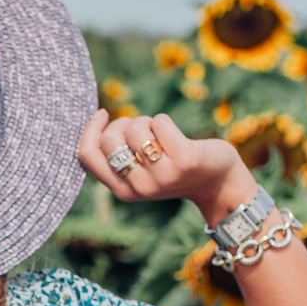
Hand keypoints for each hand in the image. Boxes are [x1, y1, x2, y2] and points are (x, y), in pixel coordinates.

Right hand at [78, 108, 256, 227]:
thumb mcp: (140, 171)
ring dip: (146, 122)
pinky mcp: (184, 160)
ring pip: (135, 129)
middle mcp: (140, 187)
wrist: (218, 183)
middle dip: (123, 124)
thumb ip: (118, 157)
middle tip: (141, 129)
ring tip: (160, 134)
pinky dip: (164, 121)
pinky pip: (159, 123)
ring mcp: (162, 175)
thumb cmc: (173, 168)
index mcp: (123, 191)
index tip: (103, 114)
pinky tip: (173, 134)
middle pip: (110, 139)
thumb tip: (97, 122)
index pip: (88, 156)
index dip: (90, 129)